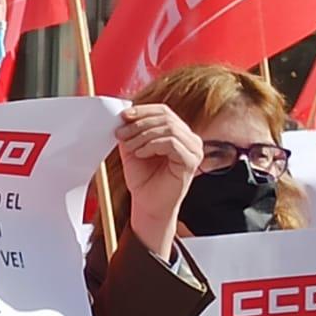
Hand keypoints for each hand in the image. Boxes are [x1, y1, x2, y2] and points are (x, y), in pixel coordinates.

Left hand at [117, 103, 203, 256]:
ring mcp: (193, 150)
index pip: (163, 111)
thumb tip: (123, 115)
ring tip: (130, 148)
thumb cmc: (143, 180)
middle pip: (166, 117)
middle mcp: (190, 139)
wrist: (147, 205)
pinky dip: (152, 145)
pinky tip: (141, 154)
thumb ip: (131, 132)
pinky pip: (171, 143)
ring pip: (168, 128)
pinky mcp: (191, 161)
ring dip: (143, 136)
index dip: (143, 110)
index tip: (123, 116)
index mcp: (178, 133)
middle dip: (139, 124)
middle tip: (121, 134)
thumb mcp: (132, 150)